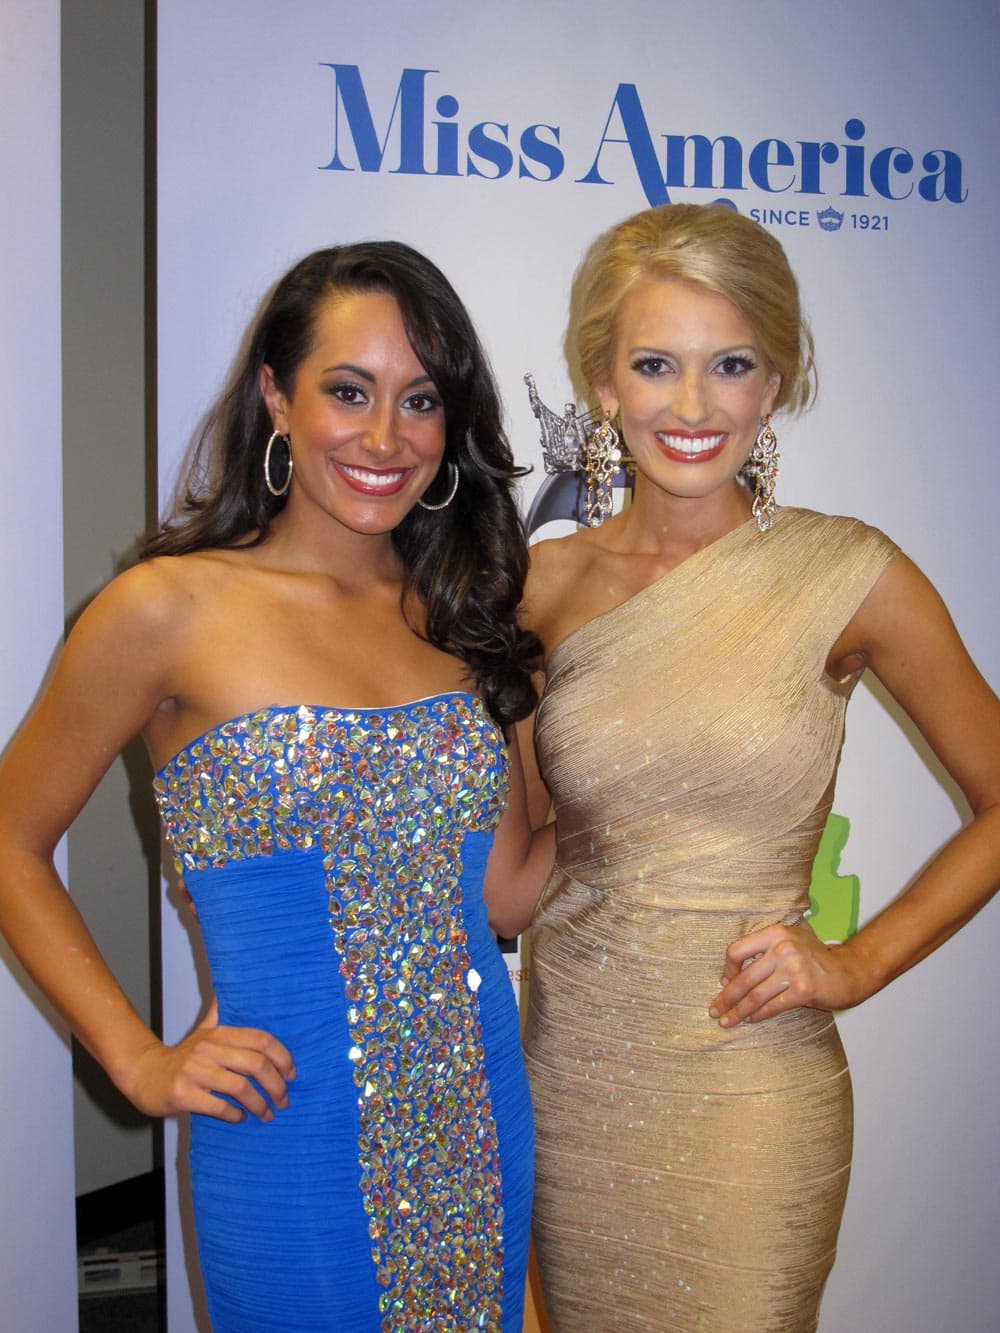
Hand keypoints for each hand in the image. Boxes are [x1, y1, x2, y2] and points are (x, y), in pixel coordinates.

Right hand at [119, 999, 295, 1121]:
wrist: (142, 1074)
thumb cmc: (180, 1057)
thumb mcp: (203, 1031)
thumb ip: (222, 1014)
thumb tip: (235, 990)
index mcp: (218, 1033)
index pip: (260, 1039)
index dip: (283, 1056)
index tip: (292, 1073)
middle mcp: (207, 1048)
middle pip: (255, 1064)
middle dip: (276, 1084)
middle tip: (284, 1100)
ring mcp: (194, 1071)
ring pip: (240, 1087)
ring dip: (259, 1104)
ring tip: (268, 1114)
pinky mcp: (182, 1094)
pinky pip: (219, 1106)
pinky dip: (235, 1114)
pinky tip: (240, 1118)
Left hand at [709, 921, 865, 1027]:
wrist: (850, 971)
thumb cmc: (816, 959)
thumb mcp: (791, 941)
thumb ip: (765, 949)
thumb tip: (729, 975)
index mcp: (776, 933)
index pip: (737, 951)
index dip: (727, 970)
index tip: (724, 983)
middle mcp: (783, 948)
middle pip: (743, 978)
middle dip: (726, 998)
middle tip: (714, 1011)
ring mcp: (794, 969)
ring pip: (756, 995)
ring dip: (738, 1012)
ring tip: (727, 1021)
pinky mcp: (803, 990)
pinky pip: (772, 1006)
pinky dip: (758, 1015)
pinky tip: (751, 1020)